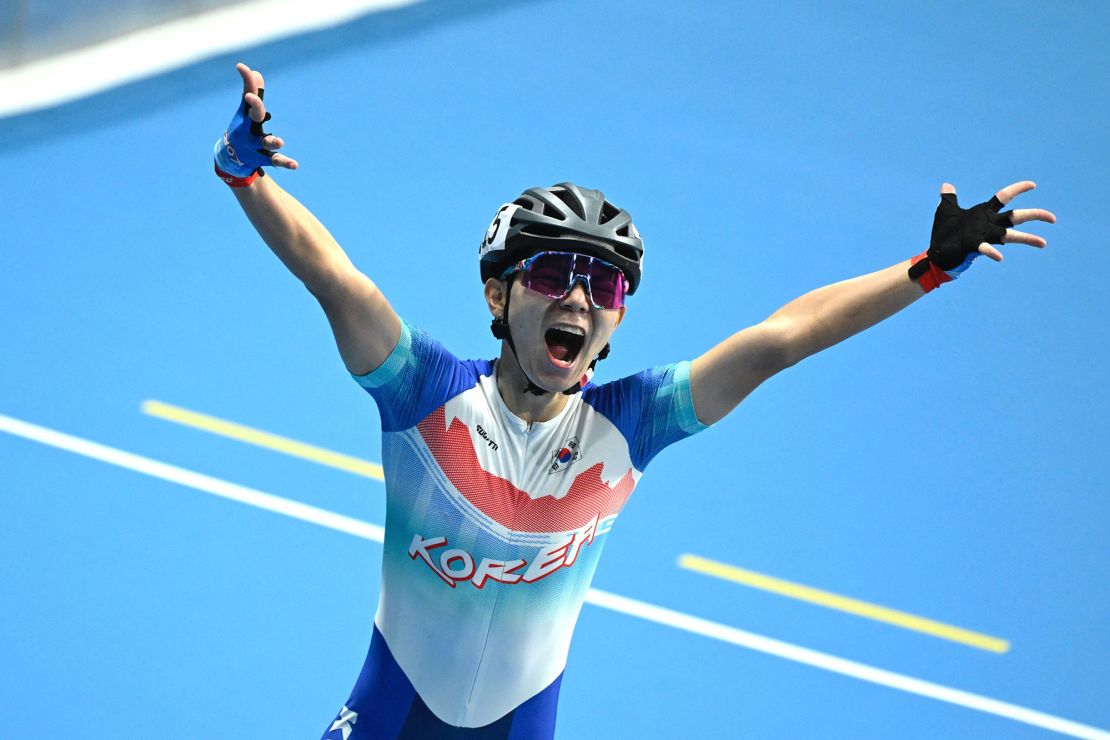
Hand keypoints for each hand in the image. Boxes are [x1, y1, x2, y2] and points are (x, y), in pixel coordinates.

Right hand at [213, 63, 298, 178]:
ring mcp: (255, 144)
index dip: (248, 84)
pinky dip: (285, 163)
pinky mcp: (263, 157)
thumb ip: (252, 92)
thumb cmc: (240, 128)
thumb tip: (256, 72)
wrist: (231, 157)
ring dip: (272, 142)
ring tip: (280, 142)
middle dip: (255, 106)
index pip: (249, 98)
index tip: (242, 68)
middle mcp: (249, 129)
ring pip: (265, 143)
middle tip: (251, 96)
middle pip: (254, 117)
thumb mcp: (245, 111)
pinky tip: (295, 165)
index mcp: (247, 116)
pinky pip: (275, 161)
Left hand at [929, 181, 1055, 273]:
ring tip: (1043, 243)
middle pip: (1015, 217)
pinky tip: (999, 257)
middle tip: (1053, 218)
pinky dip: (992, 252)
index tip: (1032, 185)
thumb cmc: (944, 233)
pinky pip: (985, 249)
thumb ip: (949, 198)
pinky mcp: (973, 246)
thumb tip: (947, 185)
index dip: (1017, 189)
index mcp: (983, 213)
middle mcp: (988, 224)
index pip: (1004, 197)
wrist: (936, 253)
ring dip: (1026, 238)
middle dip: (1034, 215)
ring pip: (1009, 235)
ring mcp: (983, 236)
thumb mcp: (946, 211)